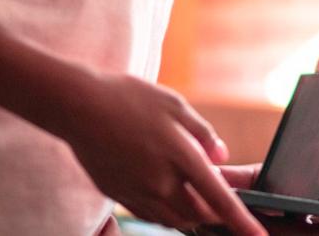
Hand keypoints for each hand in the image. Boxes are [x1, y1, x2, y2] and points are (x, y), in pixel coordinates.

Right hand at [61, 71, 263, 235]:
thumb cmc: (128, 98)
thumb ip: (203, 133)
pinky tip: (165, 192)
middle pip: (197, 215)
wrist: (77, 107)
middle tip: (220, 197)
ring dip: (190, 213)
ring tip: (195, 195)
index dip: (241, 221)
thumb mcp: (175, 105)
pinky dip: (165, 210)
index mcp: (180, 157)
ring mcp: (137, 192)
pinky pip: (150, 214)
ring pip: (173, 218)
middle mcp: (160, 182)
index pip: (219, 198)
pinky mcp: (118, 195)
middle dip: (214, 213)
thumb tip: (222, 158)